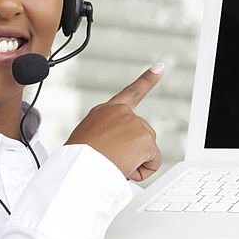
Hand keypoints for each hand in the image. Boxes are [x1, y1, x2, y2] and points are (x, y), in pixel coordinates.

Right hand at [64, 64, 163, 180]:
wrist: (79, 167)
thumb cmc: (78, 160)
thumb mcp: (88, 140)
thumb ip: (109, 138)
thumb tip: (122, 154)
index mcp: (105, 111)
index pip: (131, 92)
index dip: (148, 79)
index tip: (160, 67)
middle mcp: (122, 113)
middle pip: (141, 135)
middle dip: (131, 152)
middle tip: (110, 158)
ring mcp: (135, 123)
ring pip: (146, 151)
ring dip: (134, 162)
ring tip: (113, 162)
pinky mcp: (145, 138)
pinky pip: (152, 163)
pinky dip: (142, 171)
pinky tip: (125, 167)